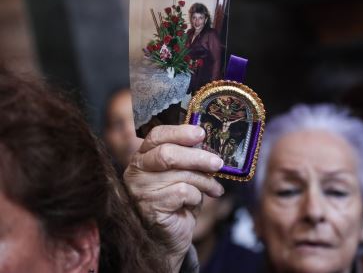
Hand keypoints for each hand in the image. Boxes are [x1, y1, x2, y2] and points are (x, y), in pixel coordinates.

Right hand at [123, 124, 223, 271]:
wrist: (168, 237)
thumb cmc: (177, 202)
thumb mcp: (183, 174)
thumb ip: (188, 158)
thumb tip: (208, 144)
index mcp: (144, 156)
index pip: (157, 135)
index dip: (180, 132)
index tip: (201, 133)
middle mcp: (137, 170)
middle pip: (168, 153)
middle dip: (198, 157)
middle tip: (217, 163)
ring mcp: (141, 189)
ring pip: (180, 174)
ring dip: (203, 181)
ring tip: (214, 189)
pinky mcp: (150, 206)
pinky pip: (182, 192)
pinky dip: (195, 197)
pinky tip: (195, 203)